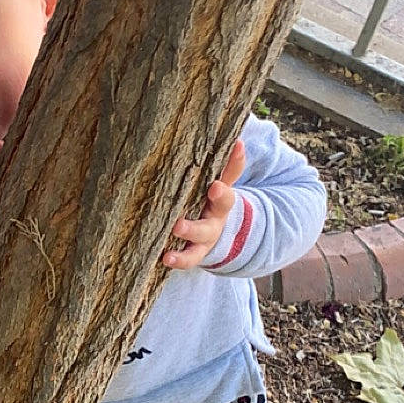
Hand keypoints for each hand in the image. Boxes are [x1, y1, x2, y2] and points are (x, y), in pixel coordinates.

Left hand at [163, 138, 245, 268]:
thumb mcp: (223, 182)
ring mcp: (203, 242)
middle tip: (178, 226)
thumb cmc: (213, 197)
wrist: (222, 227)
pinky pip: (187, 261)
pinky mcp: (193, 254)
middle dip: (193, 228)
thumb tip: (238, 140)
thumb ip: (230, 165)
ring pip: (195, 249)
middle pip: (206, 228)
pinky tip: (164, 260)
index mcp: (220, 203)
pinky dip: (178, 262)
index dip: (221, 192)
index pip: (224, 197)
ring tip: (168, 256)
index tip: (215, 187)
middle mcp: (212, 224)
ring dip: (183, 253)